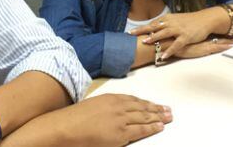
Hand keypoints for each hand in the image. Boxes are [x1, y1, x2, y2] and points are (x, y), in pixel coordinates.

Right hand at [2, 94, 171, 146]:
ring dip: (158, 117)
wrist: (63, 127)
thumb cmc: (72, 119)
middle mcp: (117, 106)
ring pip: (144, 117)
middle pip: (142, 107)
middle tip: (169, 110)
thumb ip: (105, 108)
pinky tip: (159, 127)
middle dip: (156, 109)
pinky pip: (140, 130)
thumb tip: (115, 113)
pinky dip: (151, 128)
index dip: (146, 103)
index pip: (134, 100)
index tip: (155, 104)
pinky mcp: (119, 134)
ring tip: (169, 117)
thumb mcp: (91, 106)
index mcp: (110, 98)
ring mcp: (119, 120)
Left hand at [130, 8, 226, 58]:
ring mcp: (179, 30)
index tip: (132, 31)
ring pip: (164, 33)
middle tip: (131, 34)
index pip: (153, 23)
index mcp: (169, 19)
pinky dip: (170, 50)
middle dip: (142, 30)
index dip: (142, 27)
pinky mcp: (186, 37)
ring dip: (154, 37)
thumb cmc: (190, 21)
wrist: (206, 20)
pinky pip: (176, 44)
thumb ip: (166, 24)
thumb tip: (155, 28)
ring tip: (145, 42)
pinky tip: (163, 56)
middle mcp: (172, 23)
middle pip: (155, 26)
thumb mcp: (177, 20)